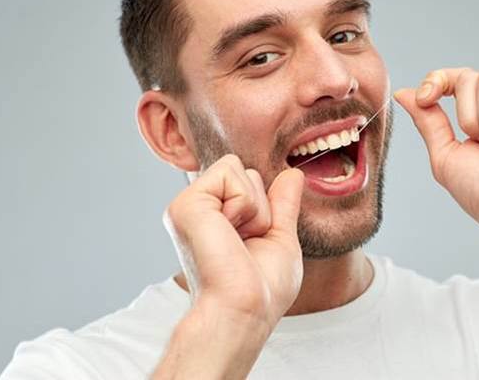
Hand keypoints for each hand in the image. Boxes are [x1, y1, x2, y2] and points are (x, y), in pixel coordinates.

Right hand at [163, 155, 304, 330]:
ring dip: (253, 206)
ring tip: (238, 240)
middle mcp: (199, 209)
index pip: (250, 179)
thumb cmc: (263, 289)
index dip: (266, 208)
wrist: (245, 311)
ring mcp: (188, 205)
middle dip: (260, 204)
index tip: (255, 242)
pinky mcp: (185, 204)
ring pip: (235, 166)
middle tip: (247, 242)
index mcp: (216, 217)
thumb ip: (283, 203)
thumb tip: (293, 173)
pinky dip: (244, 202)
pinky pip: (229, 170)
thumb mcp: (280, 237)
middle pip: (244, 169)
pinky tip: (230, 233)